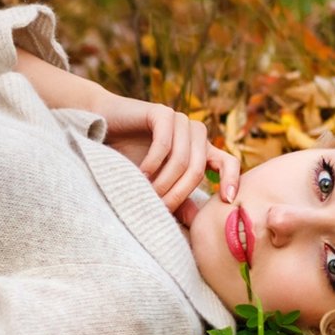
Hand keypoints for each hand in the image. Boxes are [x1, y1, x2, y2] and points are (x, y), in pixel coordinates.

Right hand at [95, 94, 239, 215]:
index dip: (231, 180)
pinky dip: (153, 163)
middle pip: (198, 170)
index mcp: (201, 148)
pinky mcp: (162, 112)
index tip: (227, 201)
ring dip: (164, 181)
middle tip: (159, 208)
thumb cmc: (129, 156)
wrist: (102, 127)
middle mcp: (195, 132)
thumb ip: (178, 198)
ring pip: (182, 160)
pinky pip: (165, 144)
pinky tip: (141, 174)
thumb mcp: (158, 182)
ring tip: (148, 194)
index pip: (228, 162)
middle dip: (178, 193)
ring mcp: (180, 120)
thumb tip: (197, 222)